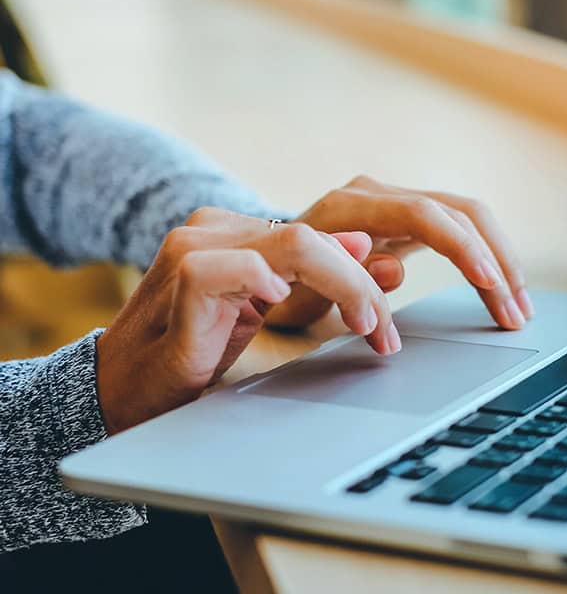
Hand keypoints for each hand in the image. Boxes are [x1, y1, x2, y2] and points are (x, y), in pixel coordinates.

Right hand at [96, 208, 397, 433]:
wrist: (125, 390)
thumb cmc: (193, 353)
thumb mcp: (266, 312)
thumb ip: (313, 280)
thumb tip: (369, 249)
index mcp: (239, 233)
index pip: (320, 237)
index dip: (362, 276)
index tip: (386, 325)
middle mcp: (218, 231)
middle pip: (316, 236)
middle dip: (362, 285)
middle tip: (385, 332)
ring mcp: (195, 249)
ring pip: (294, 243)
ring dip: (343, 286)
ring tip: (365, 326)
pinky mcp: (179, 280)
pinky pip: (229, 267)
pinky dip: (262, 280)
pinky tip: (280, 302)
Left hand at [266, 175, 532, 329]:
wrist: (267, 265)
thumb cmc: (281, 286)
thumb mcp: (301, 294)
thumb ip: (345, 279)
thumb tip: (393, 269)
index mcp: (347, 208)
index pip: (422, 214)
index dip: (462, 247)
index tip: (489, 283)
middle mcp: (375, 194)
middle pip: (459, 211)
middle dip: (496, 261)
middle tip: (517, 312)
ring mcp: (394, 201)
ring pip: (468, 217)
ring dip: (500, 261)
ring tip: (519, 307)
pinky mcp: (407, 216)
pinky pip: (459, 228)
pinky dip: (485, 258)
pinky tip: (502, 287)